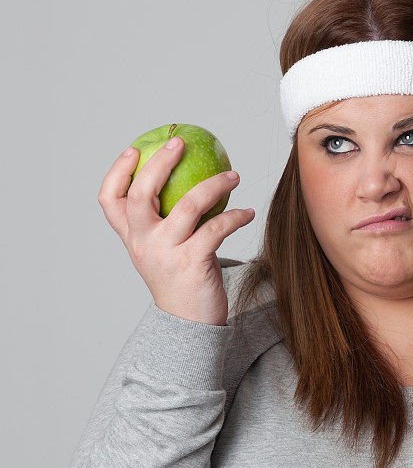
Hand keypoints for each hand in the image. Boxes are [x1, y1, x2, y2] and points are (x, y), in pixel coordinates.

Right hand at [97, 137, 254, 324]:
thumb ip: (162, 225)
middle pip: (141, 193)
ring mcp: (167, 253)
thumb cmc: (181, 282)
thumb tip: (185, 185)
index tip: (133, 149)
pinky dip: (236, 216)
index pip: (109, 201)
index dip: (117, 171)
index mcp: (133, 239)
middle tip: (180, 142)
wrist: (190, 325)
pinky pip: (217, 229)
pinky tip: (248, 212)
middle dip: (159, 162)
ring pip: (188, 205)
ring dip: (214, 184)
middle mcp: (144, 243)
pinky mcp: (193, 263)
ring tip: (234, 175)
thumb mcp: (161, 253)